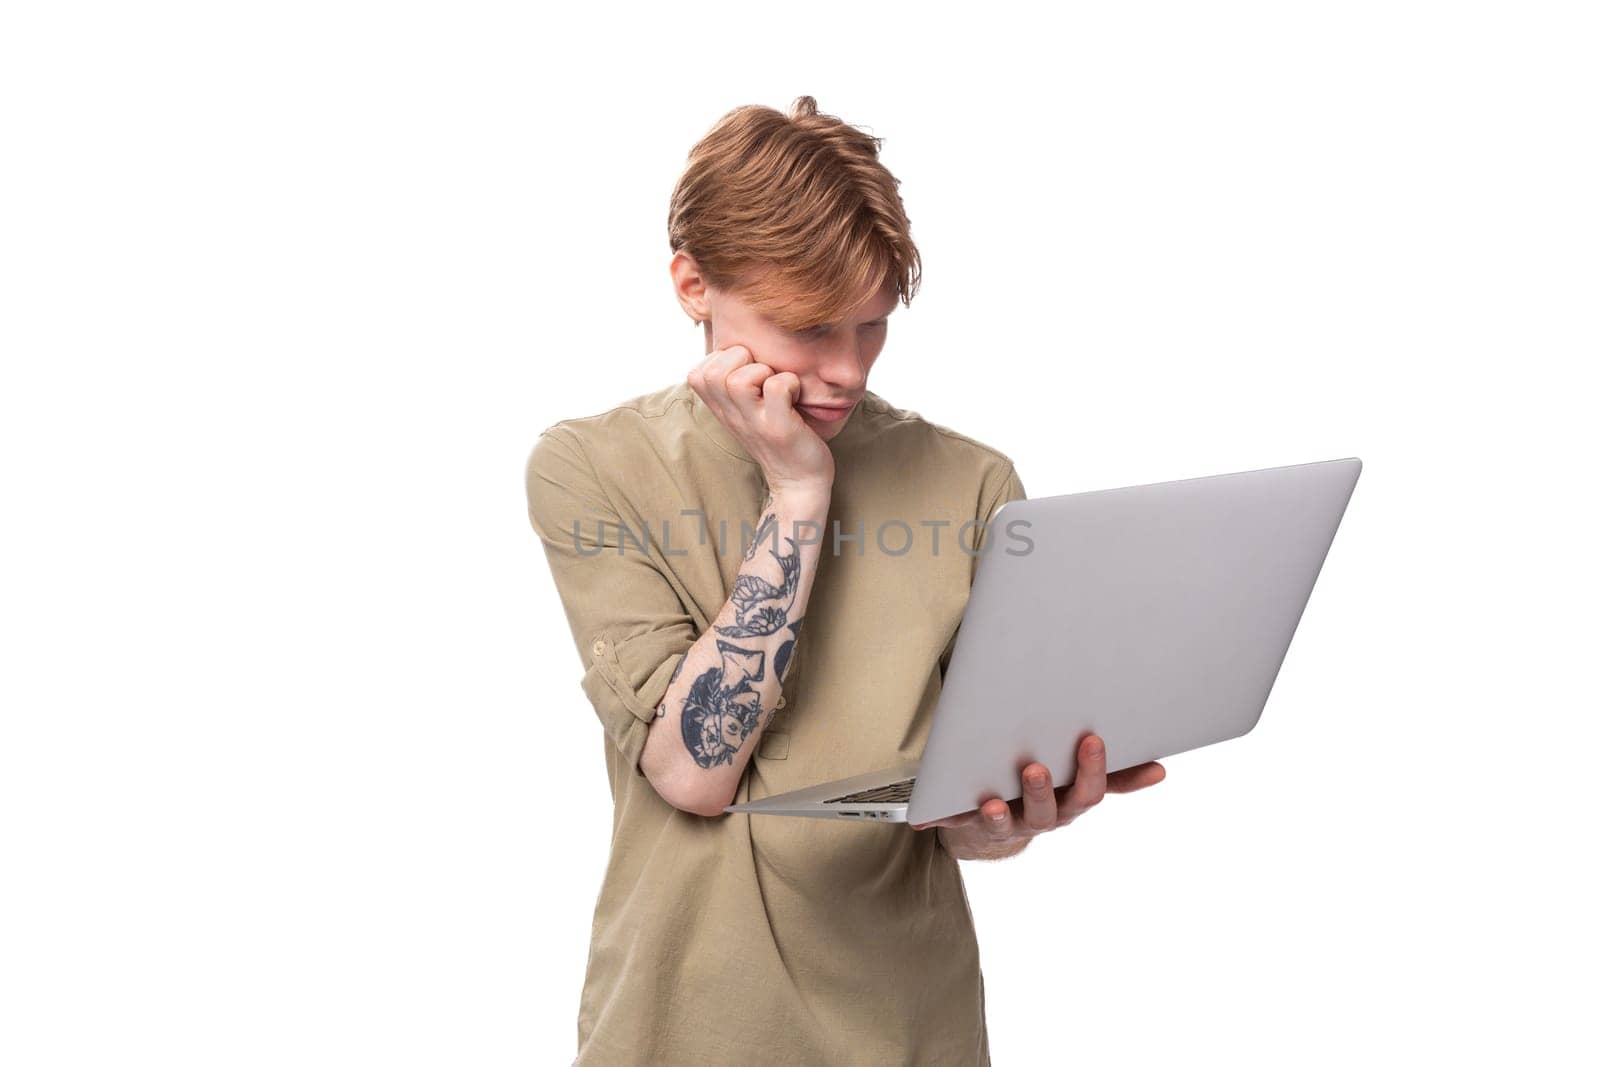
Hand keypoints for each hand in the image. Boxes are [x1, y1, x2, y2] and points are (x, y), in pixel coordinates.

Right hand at [688, 346, 833, 496]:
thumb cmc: (779, 436)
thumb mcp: (749, 410)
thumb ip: (737, 383)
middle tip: (762, 374)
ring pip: (739, 379)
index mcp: (722, 409)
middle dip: (741, 359)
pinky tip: (796, 395)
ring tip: (777, 385)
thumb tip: (738, 343)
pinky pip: (776, 387)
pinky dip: (790, 383)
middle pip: (713, 371)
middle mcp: (732, 416)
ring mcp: (755, 423)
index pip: (697, 372)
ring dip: (763, 371)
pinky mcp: (780, 429)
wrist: (800, 482)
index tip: (745, 370)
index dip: (722, 360)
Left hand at [909, 734, 1166, 860]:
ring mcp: (1006, 824)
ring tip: (992, 802)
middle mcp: (1041, 817)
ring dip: (998, 814)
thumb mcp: (1079, 784)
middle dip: (1043, 790)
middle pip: (1048, 810)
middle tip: (1035, 769)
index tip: (1092, 739)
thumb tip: (1160, 771)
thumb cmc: (1042, 791)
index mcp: (1068, 802)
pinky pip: (958, 823)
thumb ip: (1116, 778)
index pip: (1088, 791)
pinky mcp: (970, 825)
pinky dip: (945, 818)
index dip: (1093, 769)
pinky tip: (932, 814)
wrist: (992, 822)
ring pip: (1005, 823)